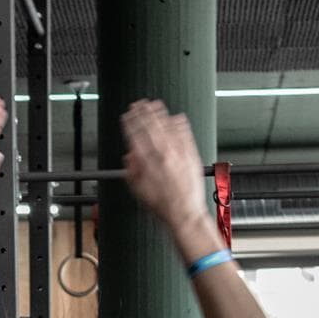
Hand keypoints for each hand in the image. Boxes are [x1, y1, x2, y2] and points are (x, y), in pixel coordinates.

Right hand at [121, 100, 209, 232]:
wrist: (184, 213)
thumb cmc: (163, 206)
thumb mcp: (139, 191)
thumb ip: (132, 171)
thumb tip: (129, 157)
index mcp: (147, 162)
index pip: (135, 136)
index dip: (130, 123)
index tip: (127, 115)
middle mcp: (162, 155)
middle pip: (150, 127)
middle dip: (143, 113)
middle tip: (138, 104)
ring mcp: (177, 153)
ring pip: (167, 127)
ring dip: (159, 114)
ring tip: (155, 105)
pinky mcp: (191, 155)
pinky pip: (185, 134)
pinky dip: (179, 124)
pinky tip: (176, 117)